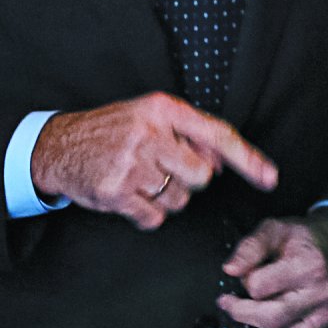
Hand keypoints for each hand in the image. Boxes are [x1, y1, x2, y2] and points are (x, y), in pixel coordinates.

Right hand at [30, 92, 276, 229]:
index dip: (247, 159)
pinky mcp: (116, 192)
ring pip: (179, 200)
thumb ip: (189, 133)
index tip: (269, 177)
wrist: (58, 146)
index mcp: (163, 110)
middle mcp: (150, 134)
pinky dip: (146, 214)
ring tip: (140, 178)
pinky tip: (129, 195)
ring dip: (166, 197)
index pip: (218, 134)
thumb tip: (226, 159)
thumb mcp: (150, 116)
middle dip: (189, 181)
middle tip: (164, 169)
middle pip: (201, 177)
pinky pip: (155, 218)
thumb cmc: (112, 130)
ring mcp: (132, 164)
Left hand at [218, 218, 327, 327]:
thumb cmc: (305, 239)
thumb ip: (251, 247)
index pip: (262, 286)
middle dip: (242, 314)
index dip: (243, 281)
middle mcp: (324, 295)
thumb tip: (230, 270)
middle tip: (224, 307)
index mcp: (310, 266)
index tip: (237, 276)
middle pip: (274, 317)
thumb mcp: (276, 229)